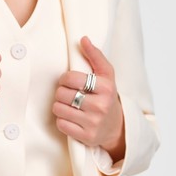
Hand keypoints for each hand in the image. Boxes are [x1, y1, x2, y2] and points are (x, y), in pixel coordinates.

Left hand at [53, 36, 125, 159]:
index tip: (69, 81)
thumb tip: (83, 39)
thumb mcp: (106, 75)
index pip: (71, 78)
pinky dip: (62, 120)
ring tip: (69, 105)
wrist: (116, 127)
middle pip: (62, 93)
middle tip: (69, 94)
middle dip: (61, 92)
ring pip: (59, 108)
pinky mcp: (87, 137)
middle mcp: (101, 106)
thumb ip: (95, 55)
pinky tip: (71, 118)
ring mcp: (93, 123)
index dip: (65, 78)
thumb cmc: (107, 96)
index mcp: (106, 88)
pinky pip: (61, 124)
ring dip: (60, 106)